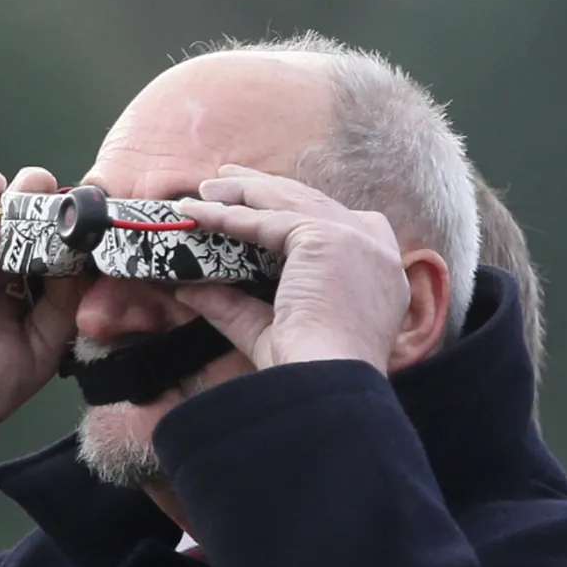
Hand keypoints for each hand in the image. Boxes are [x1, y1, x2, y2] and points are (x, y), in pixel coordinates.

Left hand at [173, 166, 409, 373]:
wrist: (327, 386)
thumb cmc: (307, 372)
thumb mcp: (268, 332)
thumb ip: (234, 306)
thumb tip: (189, 290)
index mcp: (377, 274)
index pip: (331, 225)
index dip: (291, 209)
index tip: (259, 205)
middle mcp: (376, 249)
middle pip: (310, 202)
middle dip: (263, 190)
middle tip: (226, 180)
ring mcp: (355, 238)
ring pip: (288, 202)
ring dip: (241, 192)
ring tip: (205, 188)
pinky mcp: (327, 238)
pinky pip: (265, 220)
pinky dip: (228, 215)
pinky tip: (200, 212)